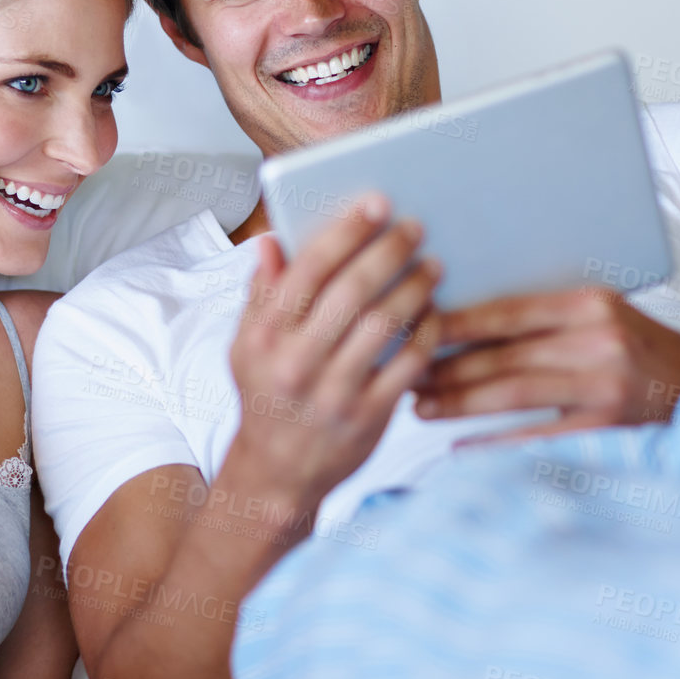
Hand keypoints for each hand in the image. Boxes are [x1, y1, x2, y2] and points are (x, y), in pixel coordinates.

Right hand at [227, 194, 441, 507]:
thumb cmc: (266, 397)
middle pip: (352, 291)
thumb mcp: (246, 347)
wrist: (277, 474)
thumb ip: (260, 294)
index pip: (307, 270)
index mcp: (264, 337)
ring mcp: (334, 393)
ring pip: (384, 324)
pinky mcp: (368, 418)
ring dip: (414, 287)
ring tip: (432, 265)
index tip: (375, 204)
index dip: (345, 232)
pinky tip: (433, 312)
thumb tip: (270, 242)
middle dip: (388, 250)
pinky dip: (426, 332)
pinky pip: (408, 364)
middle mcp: (296, 363)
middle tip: (414, 227)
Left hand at [412, 286, 679, 440]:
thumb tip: (462, 322)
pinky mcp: (609, 429)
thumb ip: (544, 316)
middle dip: (444, 365)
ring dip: (457, 400)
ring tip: (419, 405)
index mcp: (591, 303)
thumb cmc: (638, 347)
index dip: (455, 321)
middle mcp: (599, 341)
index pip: (507, 311)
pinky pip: (536, 437)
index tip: (412, 326)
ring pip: (512, 391)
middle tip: (403, 373)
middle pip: (503, 353)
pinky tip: (458, 447)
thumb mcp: (600, 315)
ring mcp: (606, 387)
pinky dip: (493, 443)